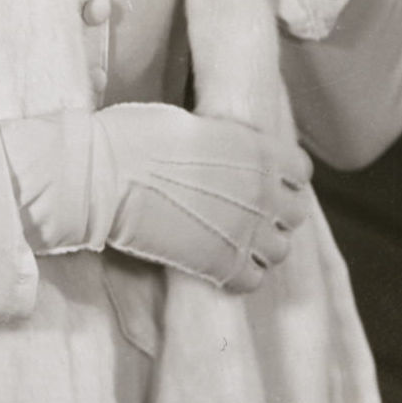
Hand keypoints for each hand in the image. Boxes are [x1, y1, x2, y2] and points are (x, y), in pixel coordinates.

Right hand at [88, 103, 310, 293]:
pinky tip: (217, 264)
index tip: (260, 180)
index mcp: (259, 151)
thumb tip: (218, 151)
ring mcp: (246, 232)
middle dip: (273, 214)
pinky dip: (239, 275)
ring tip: (230, 241)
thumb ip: (221, 141)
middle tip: (243, 212)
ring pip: (278, 251)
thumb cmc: (133, 138)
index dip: (280, 177)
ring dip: (259, 247)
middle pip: (294, 214)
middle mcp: (264, 193)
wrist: (102, 176)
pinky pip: (252, 280)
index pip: (299, 172)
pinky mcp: (221, 264)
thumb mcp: (189, 122)